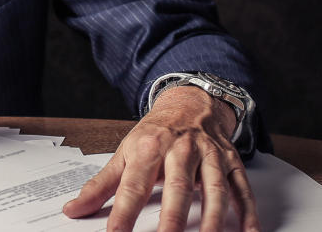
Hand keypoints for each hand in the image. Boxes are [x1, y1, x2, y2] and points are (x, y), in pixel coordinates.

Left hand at [62, 85, 259, 231]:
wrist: (190, 102)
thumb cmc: (155, 133)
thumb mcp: (124, 153)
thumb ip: (100, 185)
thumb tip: (73, 210)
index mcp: (149, 148)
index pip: (134, 185)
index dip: (124, 212)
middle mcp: (181, 150)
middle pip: (178, 188)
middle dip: (173, 219)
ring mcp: (209, 155)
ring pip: (215, 189)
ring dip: (214, 219)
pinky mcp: (231, 161)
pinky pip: (242, 188)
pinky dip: (248, 212)